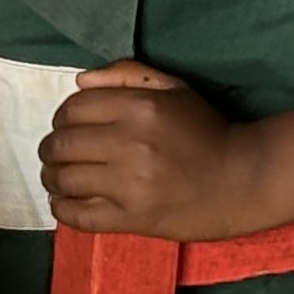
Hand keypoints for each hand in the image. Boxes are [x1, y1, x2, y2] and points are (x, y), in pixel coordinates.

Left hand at [44, 62, 261, 237]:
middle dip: (52, 148)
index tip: (68, 127)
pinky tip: (66, 201)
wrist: (242, 180)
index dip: (62, 117)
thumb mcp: (174, 89)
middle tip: (58, 154)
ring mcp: (129, 184)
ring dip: (53, 177)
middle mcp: (130, 143)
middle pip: (61, 143)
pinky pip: (77, 214)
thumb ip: (127, 75)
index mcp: (140, 107)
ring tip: (59, 177)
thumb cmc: (207, 131)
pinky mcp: (131, 218)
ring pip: (63, 178)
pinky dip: (62, 207)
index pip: (73, 108)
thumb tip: (80, 81)